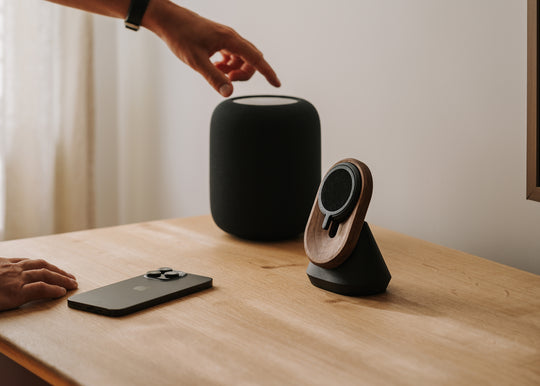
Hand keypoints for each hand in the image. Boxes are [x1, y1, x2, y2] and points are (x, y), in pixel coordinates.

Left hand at [0, 257, 77, 310]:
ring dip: (54, 268)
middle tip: (73, 282)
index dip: (55, 290)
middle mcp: (16, 276)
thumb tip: (36, 296)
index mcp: (14, 291)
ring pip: (38, 264)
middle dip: (62, 278)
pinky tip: (42, 264)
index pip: (42, 288)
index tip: (65, 292)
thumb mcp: (1, 306)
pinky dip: (37, 262)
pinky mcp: (4, 261)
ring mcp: (11, 267)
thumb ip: (18, 301)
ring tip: (64, 273)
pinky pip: (25, 259)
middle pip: (45, 275)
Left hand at [144, 0, 280, 96]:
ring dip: (234, 70)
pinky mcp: (218, 39)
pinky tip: (215, 66)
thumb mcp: (196, 61)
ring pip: (241, 58)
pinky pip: (231, 55)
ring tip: (217, 73)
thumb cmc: (180, 36)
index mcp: (230, 39)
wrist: (167, 20)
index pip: (256, 58)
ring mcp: (225, 37)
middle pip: (251, 59)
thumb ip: (214, 78)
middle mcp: (231, 37)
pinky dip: (227, 65)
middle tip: (228, 80)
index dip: (268, 72)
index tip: (277, 84)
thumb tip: (228, 93)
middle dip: (244, 74)